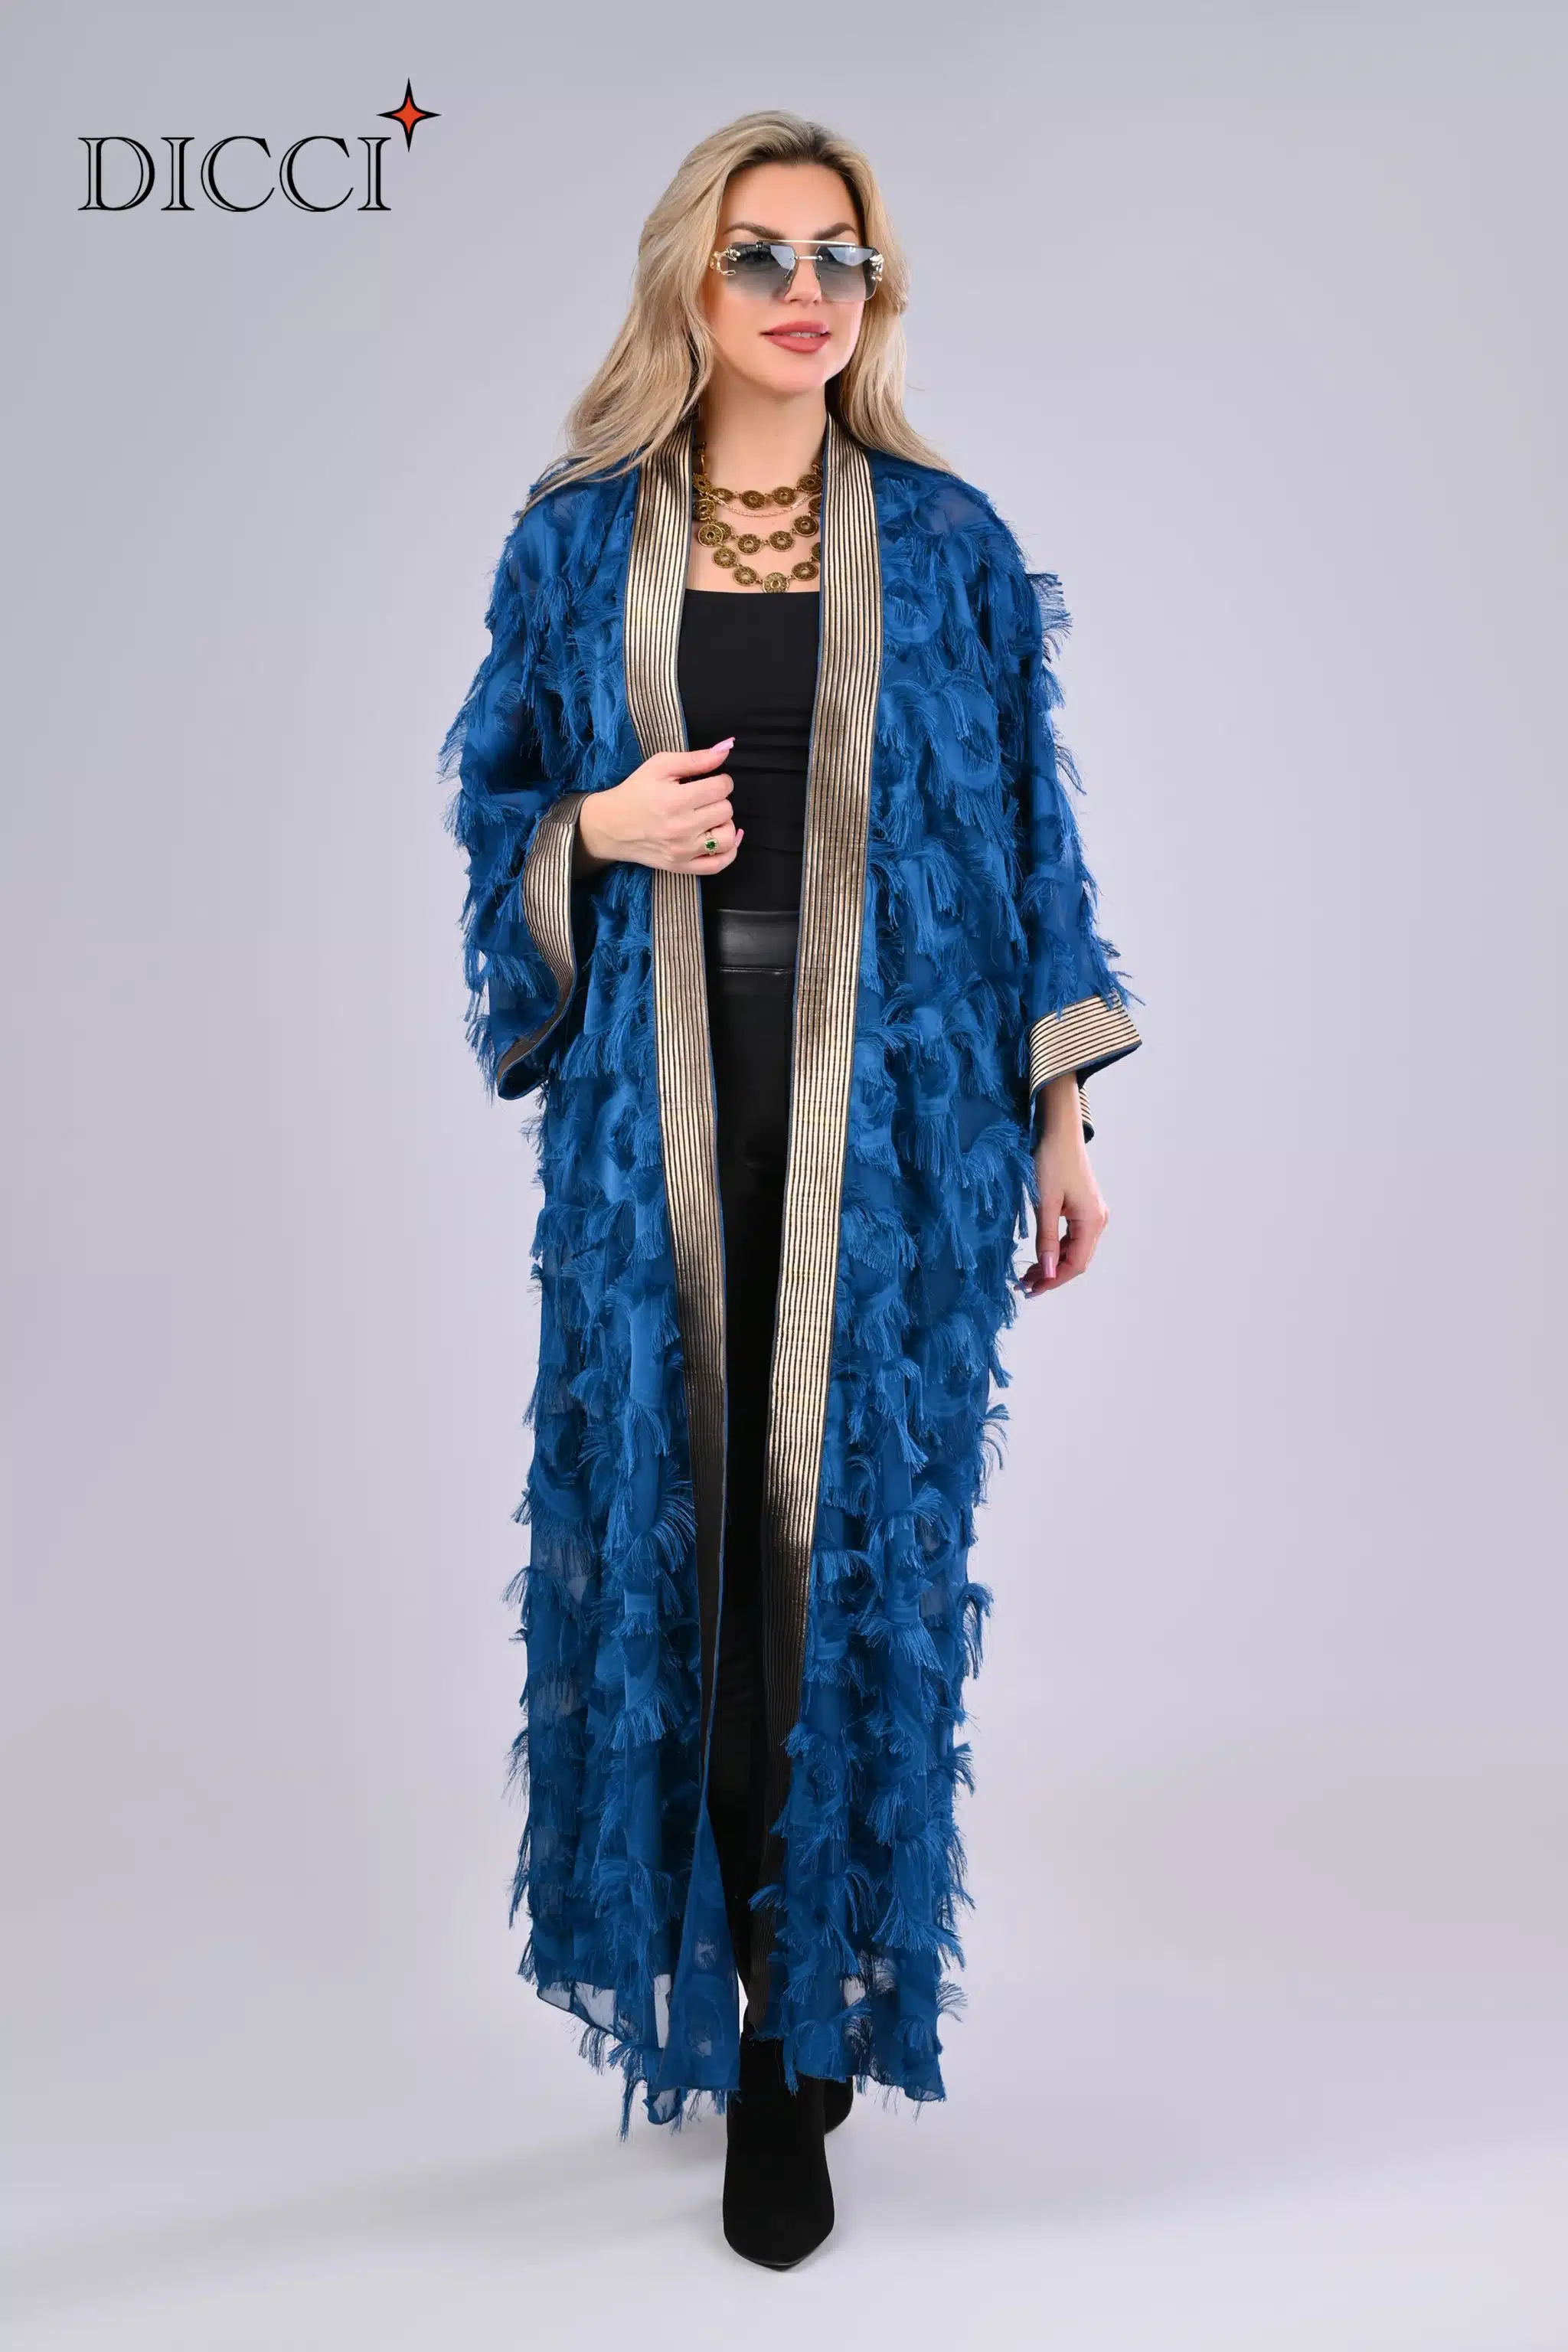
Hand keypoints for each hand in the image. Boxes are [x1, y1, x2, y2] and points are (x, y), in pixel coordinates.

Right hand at [574, 739, 744, 874]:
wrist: (611, 826)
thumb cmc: (635, 792)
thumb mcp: (659, 766)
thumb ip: (695, 758)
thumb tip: (725, 750)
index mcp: (675, 800)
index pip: (721, 788)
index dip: (721, 780)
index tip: (710, 781)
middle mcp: (681, 829)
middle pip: (726, 810)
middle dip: (718, 800)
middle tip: (703, 799)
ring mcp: (683, 852)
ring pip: (728, 837)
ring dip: (724, 824)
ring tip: (711, 818)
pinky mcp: (682, 867)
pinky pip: (719, 865)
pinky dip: (729, 852)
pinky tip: (721, 837)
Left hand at [1020, 1072, 1109, 1297]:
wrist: (1059, 1130)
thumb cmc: (1052, 1160)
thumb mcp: (1045, 1202)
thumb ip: (1047, 1239)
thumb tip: (1048, 1272)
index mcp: (1092, 1220)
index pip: (1076, 1264)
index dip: (1054, 1280)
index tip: (1031, 1290)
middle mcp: (1097, 1220)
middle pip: (1077, 1260)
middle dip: (1052, 1275)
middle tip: (1024, 1285)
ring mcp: (1091, 1214)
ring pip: (1073, 1250)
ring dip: (1052, 1263)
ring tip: (1028, 1273)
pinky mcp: (1082, 1207)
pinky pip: (1071, 1237)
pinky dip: (1055, 1248)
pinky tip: (1040, 1254)